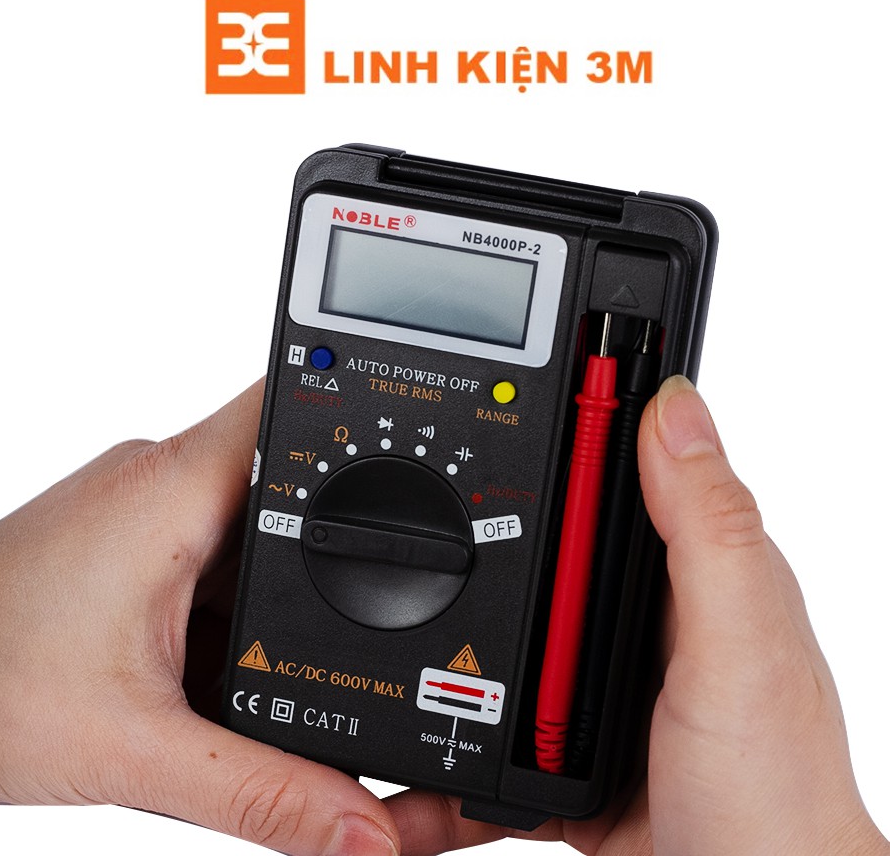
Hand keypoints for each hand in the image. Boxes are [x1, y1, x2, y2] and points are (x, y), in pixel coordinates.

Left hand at [0, 381, 401, 855]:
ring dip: (270, 589)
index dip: (365, 415)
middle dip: (326, 551)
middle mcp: (163, 483)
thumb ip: (263, 794)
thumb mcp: (136, 752)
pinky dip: (234, 606)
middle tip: (305, 626)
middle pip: (291, 483)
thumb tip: (360, 830)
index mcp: (174, 490)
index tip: (417, 461)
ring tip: (219, 657)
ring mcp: (146, 512)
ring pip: (255, 529)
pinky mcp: (133, 544)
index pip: (291, 405)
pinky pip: (218, 556)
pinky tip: (198, 661)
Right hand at [386, 376, 889, 853]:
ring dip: (449, 606)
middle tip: (412, 473)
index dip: (574, 406)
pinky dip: (444, 710)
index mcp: (689, 570)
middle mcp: (636, 612)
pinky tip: (409, 715)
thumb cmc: (774, 800)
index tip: (516, 363)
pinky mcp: (553, 734)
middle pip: (543, 530)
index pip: (624, 461)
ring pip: (503, 614)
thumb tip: (676, 404)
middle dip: (479, 506)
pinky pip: (485, 703)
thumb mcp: (743, 649)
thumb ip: (709, 531)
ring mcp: (588, 675)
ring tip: (391, 581)